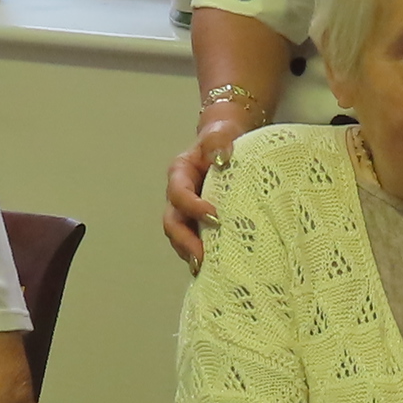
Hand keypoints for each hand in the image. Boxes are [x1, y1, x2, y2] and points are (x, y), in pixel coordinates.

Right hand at [164, 119, 250, 268]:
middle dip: (184, 241)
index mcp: (180, 174)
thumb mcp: (221, 133)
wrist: (229, 145)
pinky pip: (196, 241)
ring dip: (190, 253)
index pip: (179, 193)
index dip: (192, 206)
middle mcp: (180, 196)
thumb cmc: (223, 139)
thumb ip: (219, 141)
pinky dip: (203, 254)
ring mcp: (189, 212)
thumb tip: (221, 156)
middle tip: (202, 257)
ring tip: (206, 268)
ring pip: (181, 236)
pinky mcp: (201, 223)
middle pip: (173, 222)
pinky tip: (215, 268)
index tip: (214, 217)